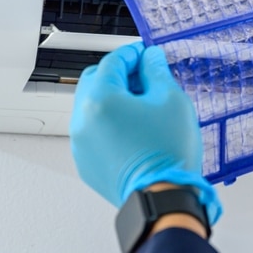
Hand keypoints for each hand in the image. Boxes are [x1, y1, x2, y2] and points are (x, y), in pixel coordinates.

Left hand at [70, 42, 221, 224]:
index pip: (113, 62)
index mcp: (100, 99)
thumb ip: (157, 71)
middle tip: (143, 76)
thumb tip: (150, 59)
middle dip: (118, 74)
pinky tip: (133, 128)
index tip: (145, 53)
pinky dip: (108, 123)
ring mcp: (81, 143)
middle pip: (95, 81)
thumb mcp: (171, 100)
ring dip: (112, 99)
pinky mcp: (86, 162)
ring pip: (92, 107)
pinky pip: (93, 132)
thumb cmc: (167, 154)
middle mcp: (83, 120)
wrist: (163, 199)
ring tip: (141, 106)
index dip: (132, 54)